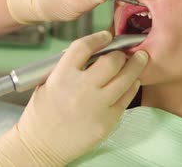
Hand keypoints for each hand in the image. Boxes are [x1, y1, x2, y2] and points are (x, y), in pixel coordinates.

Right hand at [0, 31, 147, 165]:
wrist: (41, 145)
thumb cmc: (41, 115)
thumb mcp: (46, 82)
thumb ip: (67, 66)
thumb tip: (93, 52)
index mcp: (62, 75)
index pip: (85, 46)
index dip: (99, 38)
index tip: (106, 36)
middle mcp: (81, 88)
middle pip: (111, 60)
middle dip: (120, 53)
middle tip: (124, 52)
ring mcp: (97, 105)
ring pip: (126, 77)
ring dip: (136, 65)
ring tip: (140, 59)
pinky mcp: (108, 121)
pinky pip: (127, 97)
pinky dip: (132, 86)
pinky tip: (133, 81)